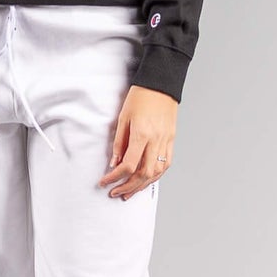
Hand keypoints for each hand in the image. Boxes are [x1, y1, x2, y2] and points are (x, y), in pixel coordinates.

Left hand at [98, 85, 176, 199]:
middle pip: (143, 174)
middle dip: (128, 187)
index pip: (129, 165)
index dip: (115, 177)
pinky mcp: (172, 140)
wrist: (161, 84)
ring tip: (129, 192)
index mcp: (142, 134)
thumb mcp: (123, 117)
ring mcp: (166, 141)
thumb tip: (115, 163)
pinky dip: (155, 176)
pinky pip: (166, 164)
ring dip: (142, 185)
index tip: (105, 182)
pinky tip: (146, 180)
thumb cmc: (140, 97)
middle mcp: (156, 141)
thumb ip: (119, 143)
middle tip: (115, 192)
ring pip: (156, 173)